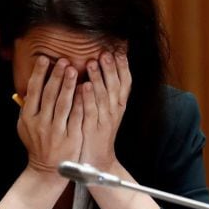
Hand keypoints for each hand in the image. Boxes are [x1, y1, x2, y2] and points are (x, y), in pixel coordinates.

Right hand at [17, 56, 83, 174]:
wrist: (46, 169)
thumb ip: (27, 108)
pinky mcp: (70, 137)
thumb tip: (29, 87)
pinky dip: (81, 102)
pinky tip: (86, 89)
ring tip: (73, 69)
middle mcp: (40, 123)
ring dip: (68, 85)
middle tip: (63, 60)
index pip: (33, 91)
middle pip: (49, 95)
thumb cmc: (37, 144)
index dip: (39, 74)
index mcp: (28, 118)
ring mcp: (56, 130)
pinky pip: (77, 116)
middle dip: (56, 76)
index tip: (45, 59)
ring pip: (63, 104)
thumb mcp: (25, 127)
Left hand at [80, 50, 130, 171]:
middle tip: (105, 52)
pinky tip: (83, 86)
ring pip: (103, 96)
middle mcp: (114, 110)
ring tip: (93, 62)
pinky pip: (90, 111)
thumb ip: (106, 90)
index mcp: (119, 104)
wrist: (97, 159)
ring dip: (99, 78)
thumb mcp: (106, 109)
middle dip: (111, 67)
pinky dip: (87, 98)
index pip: (125, 81)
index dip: (123, 65)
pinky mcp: (92, 129)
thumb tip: (102, 67)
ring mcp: (104, 120)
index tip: (118, 50)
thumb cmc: (98, 130)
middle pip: (116, 86)